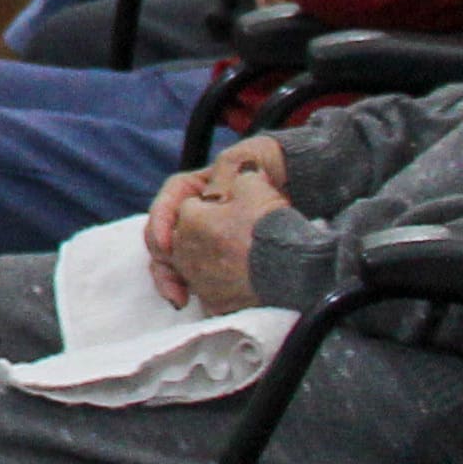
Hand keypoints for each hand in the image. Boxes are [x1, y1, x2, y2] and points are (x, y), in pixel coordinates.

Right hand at [145, 135, 290, 310]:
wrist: (301, 181)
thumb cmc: (270, 165)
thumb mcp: (245, 163)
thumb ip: (225, 176)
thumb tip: (211, 199)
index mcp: (197, 187)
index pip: (170, 201)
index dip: (161, 222)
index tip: (166, 245)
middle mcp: (197, 211)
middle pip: (166, 234)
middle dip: (161, 258)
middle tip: (169, 280)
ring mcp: (207, 235)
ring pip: (177, 256)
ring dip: (171, 277)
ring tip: (178, 297)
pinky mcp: (219, 257)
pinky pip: (197, 272)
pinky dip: (192, 288)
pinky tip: (193, 300)